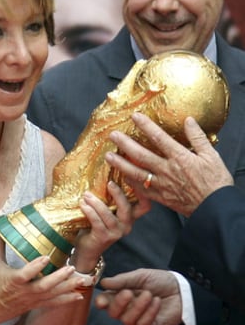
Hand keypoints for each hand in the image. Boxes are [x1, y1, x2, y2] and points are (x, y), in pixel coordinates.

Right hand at [0, 232, 86, 323]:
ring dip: (68, 287)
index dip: (36, 266)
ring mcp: (32, 299)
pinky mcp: (37, 304)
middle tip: (72, 268)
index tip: (47, 257)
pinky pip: (53, 303)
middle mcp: (25, 291)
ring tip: (82, 279)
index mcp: (14, 280)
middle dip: (59, 278)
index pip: (26, 274)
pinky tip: (79, 295)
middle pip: (44, 286)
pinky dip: (67, 299)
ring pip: (52, 295)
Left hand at [73, 183, 150, 266]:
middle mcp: (126, 225)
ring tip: (86, 195)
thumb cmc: (95, 227)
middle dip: (118, 194)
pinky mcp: (104, 237)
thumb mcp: (107, 212)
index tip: (133, 178)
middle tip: (109, 183)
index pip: (144, 206)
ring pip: (108, 214)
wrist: (87, 249)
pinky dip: (89, 211)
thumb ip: (110, 200)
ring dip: (96, 202)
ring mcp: (116, 233)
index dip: (143, 193)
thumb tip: (104, 177)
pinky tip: (83, 205)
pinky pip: (97, 221)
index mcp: (130, 218)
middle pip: (127, 207)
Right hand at [95, 268, 181, 324]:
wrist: (181, 290)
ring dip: (138, 306)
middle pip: (113, 313)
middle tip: (128, 293)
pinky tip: (157, 301)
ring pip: (127, 320)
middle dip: (118, 304)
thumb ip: (122, 280)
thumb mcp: (141, 276)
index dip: (102, 302)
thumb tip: (103, 282)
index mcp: (120, 296)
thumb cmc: (160, 281)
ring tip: (149, 294)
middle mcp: (126, 310)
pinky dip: (149, 312)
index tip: (101, 301)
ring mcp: (137, 321)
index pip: (106, 301)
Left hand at [105, 113, 232, 216]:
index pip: (159, 138)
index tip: (135, 117)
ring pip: (137, 173)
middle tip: (112, 136)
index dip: (146, 126)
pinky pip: (142, 190)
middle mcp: (167, 170)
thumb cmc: (216, 181)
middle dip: (125, 144)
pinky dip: (131, 183)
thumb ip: (198, 137)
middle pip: (141, 155)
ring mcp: (162, 185)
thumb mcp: (211, 155)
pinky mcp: (161, 198)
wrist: (215, 208)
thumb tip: (188, 120)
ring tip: (109, 157)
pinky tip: (122, 177)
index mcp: (180, 157)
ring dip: (121, 164)